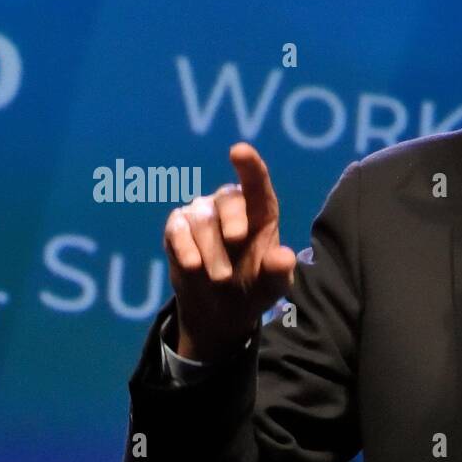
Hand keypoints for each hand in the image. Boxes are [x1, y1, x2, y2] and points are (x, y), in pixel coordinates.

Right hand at [163, 142, 296, 361]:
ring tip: (221, 278)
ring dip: (212, 251)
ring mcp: (202, 214)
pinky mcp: (177, 228)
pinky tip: (193, 266)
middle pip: (228, 199)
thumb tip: (283, 257)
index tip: (239, 151)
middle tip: (236, 243)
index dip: (250, 166)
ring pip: (203, 220)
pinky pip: (178, 229)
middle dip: (233, 220)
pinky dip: (185, 247)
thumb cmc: (255, 287)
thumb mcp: (273, 286)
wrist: (222, 310)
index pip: (256, 183)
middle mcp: (231, 206)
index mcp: (260, 212)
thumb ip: (280, 272)